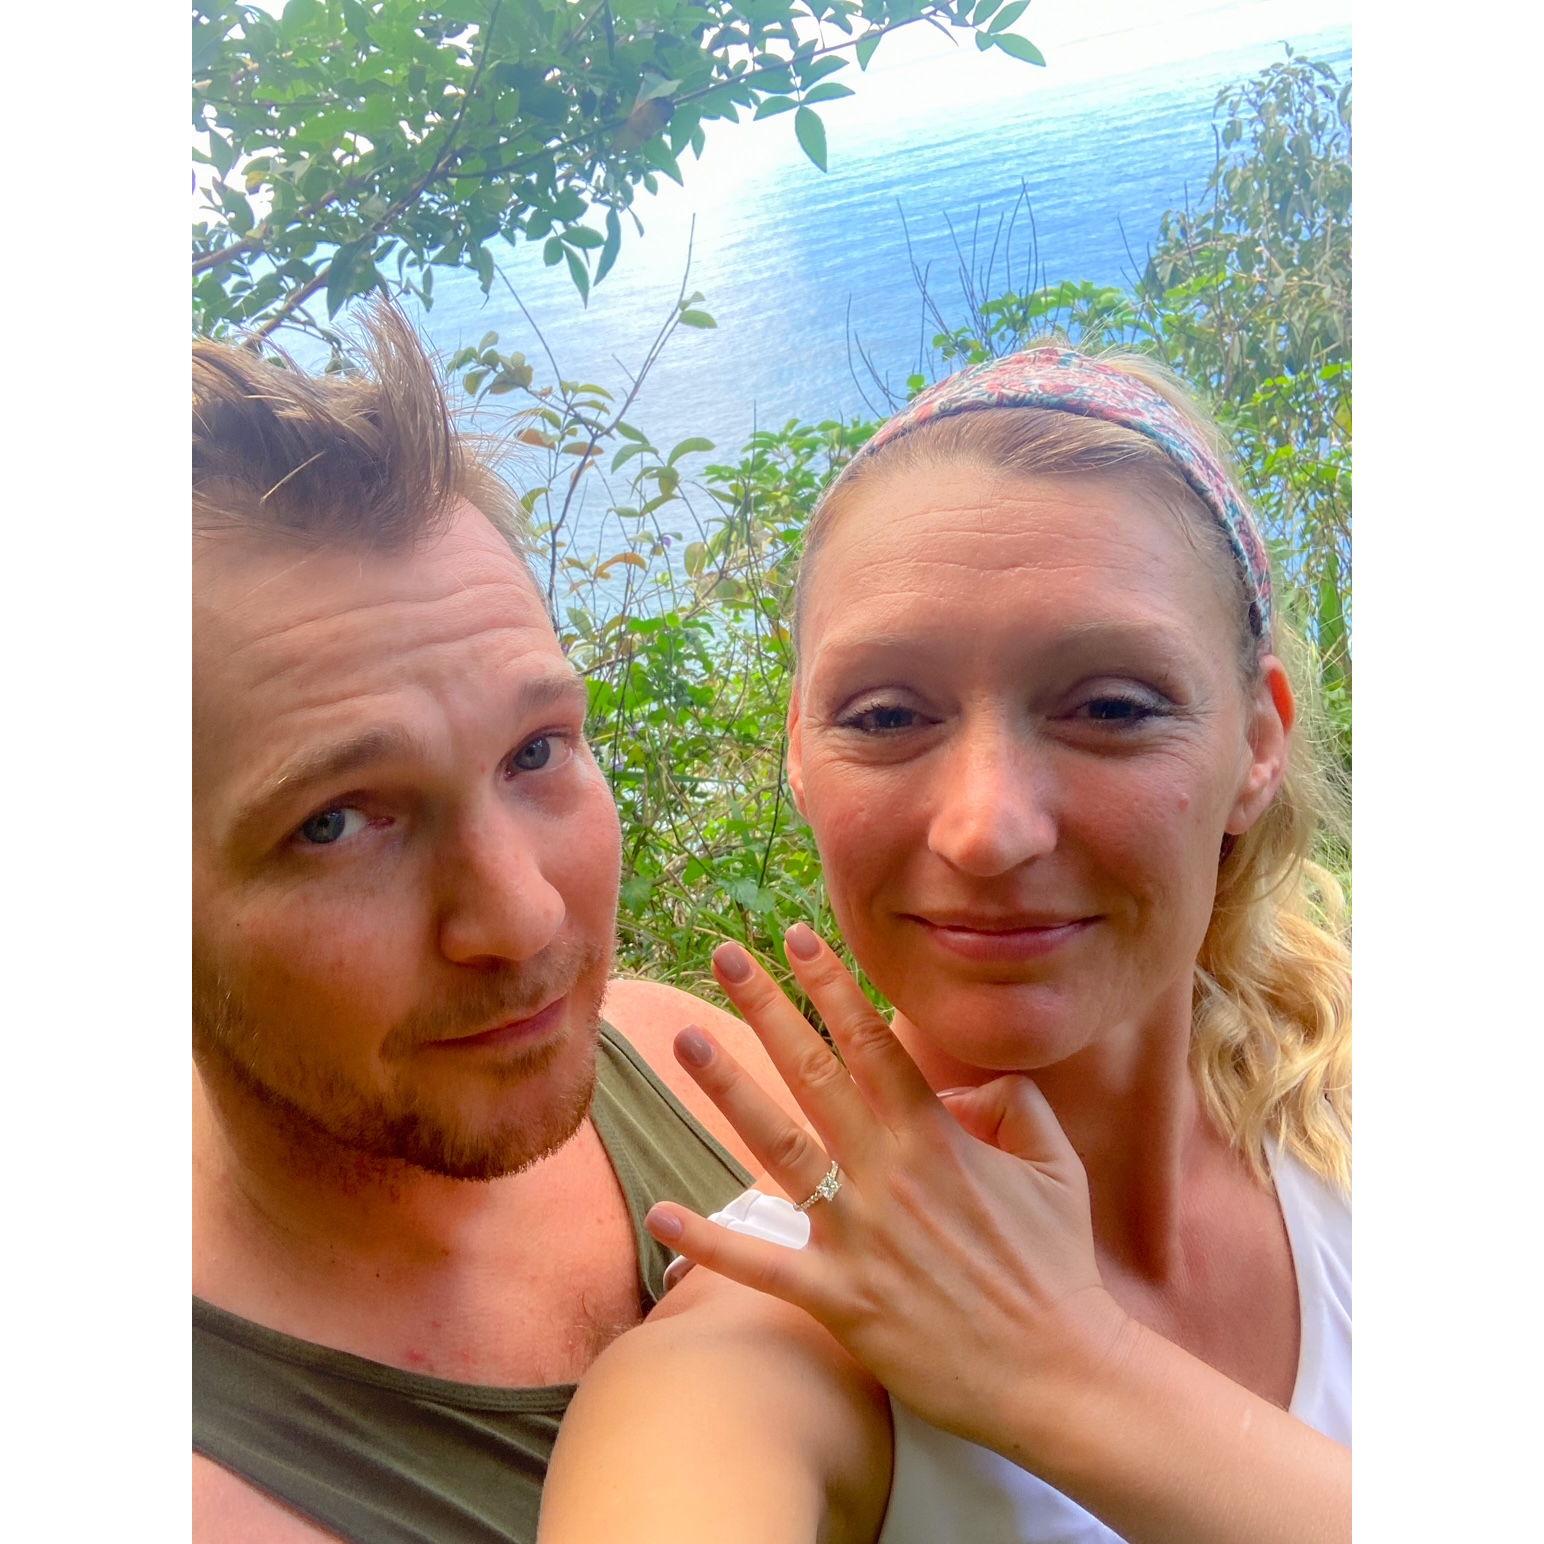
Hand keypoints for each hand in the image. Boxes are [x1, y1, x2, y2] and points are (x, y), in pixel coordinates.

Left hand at [646, 923, 1131, 1456]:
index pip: (873, 1044)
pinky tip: (662, 1213)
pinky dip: (711, 1242)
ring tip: (685, 1041)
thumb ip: (1009, 1102)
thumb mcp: (1055, 1164)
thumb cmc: (1055, 1267)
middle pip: (814, 1074)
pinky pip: (765, 1266)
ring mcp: (860, 1238)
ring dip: (729, 1091)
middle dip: (768, 1008)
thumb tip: (955, 1087)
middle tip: (724, 955)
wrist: (1058, 1375)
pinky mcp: (842, 1302)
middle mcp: (890, 1175)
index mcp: (938, 1139)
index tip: (797, 937)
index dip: (833, 986)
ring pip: (780, 1148)